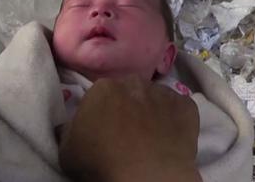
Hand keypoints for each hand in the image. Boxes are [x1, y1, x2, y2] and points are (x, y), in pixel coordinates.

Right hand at [59, 76, 201, 181]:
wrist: (147, 176)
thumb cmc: (102, 163)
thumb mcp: (67, 151)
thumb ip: (67, 130)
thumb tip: (70, 124)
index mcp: (102, 88)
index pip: (100, 95)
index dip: (101, 112)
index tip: (102, 130)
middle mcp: (133, 82)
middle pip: (128, 91)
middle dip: (126, 106)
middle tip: (125, 132)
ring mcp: (163, 92)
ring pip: (154, 97)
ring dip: (151, 110)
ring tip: (150, 136)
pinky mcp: (187, 106)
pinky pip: (178, 108)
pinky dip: (174, 119)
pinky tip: (169, 137)